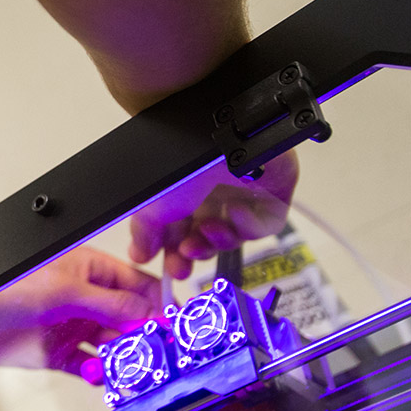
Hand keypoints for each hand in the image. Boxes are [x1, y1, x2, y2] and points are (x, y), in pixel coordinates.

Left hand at [0, 248, 161, 381]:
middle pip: (130, 318)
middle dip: (145, 335)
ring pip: (113, 344)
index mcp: (88, 269)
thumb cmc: (1, 288)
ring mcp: (73, 325)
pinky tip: (101, 375)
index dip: (157, 303)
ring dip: (124, 357)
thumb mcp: (62, 291)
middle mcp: (84, 297)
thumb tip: (148, 313)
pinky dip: (100, 373)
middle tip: (159, 352)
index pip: (136, 284)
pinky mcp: (59, 352)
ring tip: (128, 367)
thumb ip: (108, 304)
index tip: (176, 324)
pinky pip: (90, 365)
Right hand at [128, 150, 298, 279]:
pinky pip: (261, 225)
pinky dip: (245, 227)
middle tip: (181, 268)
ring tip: (204, 233)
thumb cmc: (182, 165)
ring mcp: (242, 192)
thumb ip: (144, 233)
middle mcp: (211, 188)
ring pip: (232, 235)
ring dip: (216, 242)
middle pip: (204, 234)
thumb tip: (139, 253)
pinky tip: (233, 211)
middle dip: (192, 253)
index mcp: (183, 187)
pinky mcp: (272, 194)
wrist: (217, 143)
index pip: (177, 227)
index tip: (162, 267)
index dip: (170, 249)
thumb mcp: (150, 206)